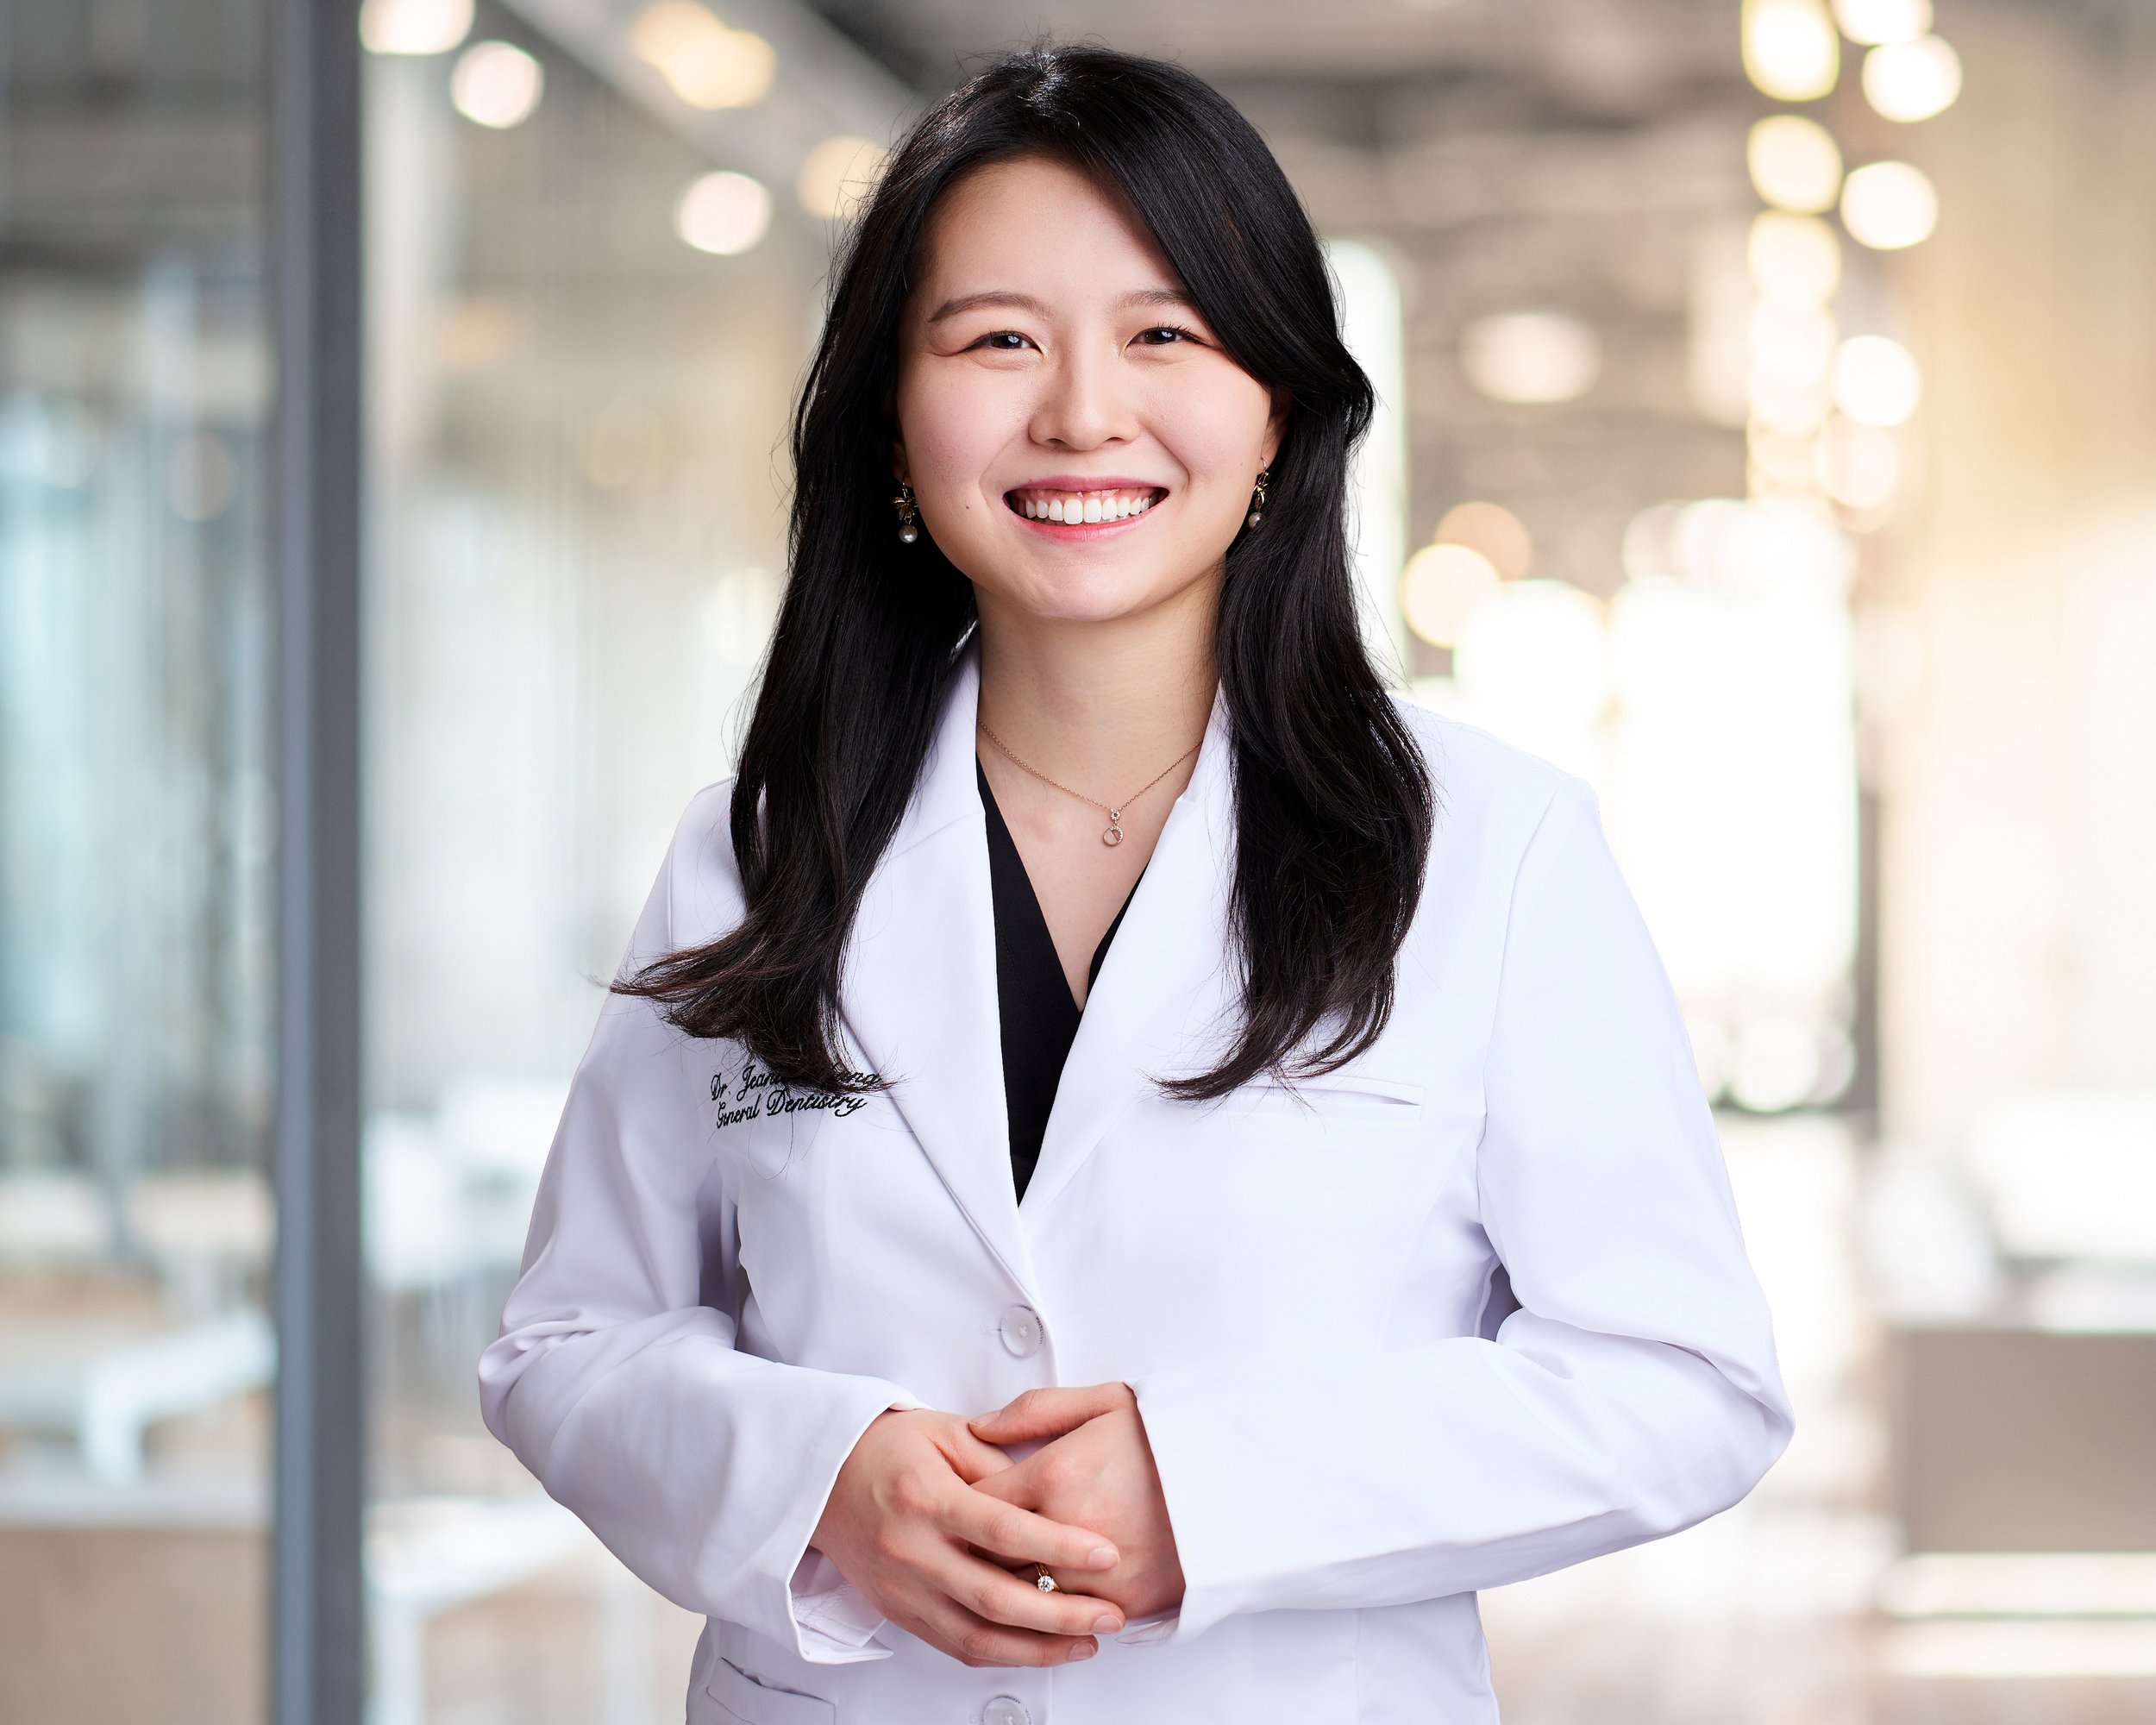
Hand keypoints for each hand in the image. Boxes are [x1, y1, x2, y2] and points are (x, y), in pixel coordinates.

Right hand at [809, 1408, 1129, 1666]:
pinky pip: (955, 1646)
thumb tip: (1050, 1496)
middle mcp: (911, 1551)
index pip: (1003, 1530)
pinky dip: (1002, 1654)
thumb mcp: (944, 1430)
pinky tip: (1038, 1650)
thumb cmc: (883, 1446)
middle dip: (1062, 1614)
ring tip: (1087, 1642)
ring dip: (1038, 1649)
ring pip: (976, 1638)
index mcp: (926, 1498)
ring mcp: (903, 1589)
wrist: (818, 1478)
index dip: (1060, 1545)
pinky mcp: (899, 1613)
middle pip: (995, 1598)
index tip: (1106, 1553)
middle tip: (1111, 1614)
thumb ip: (998, 1462)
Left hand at [966, 1383, 1185, 1623]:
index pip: (976, 1504)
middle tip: (976, 1539)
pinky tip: (1058, 1584)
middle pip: (990, 1556)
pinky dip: (1056, 1605)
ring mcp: (1094, 1573)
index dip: (963, 1505)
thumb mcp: (1104, 1402)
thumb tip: (979, 1428)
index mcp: (1055, 1475)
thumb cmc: (1169, 1437)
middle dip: (978, 1549)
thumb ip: (1035, 1410)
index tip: (964, 1503)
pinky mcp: (1122, 1603)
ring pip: (1021, 1594)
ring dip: (1012, 1582)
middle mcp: (1068, 1529)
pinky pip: (1066, 1617)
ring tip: (1013, 1564)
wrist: (1238, 1477)